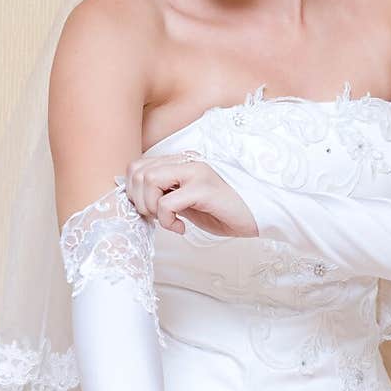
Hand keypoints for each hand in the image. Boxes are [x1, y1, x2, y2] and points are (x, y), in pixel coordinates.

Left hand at [123, 151, 257, 237]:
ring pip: (149, 180)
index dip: (133, 191)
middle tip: (157, 217)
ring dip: (151, 207)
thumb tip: (137, 201)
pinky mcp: (203, 188)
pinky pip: (167, 202)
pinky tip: (182, 228)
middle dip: (139, 200)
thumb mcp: (186, 202)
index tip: (149, 211)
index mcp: (179, 162)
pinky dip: (168, 220)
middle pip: (138, 171)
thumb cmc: (222, 211)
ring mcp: (195, 172)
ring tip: (168, 220)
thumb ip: (164, 195)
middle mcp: (185, 161)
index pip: (138, 166)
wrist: (256, 215)